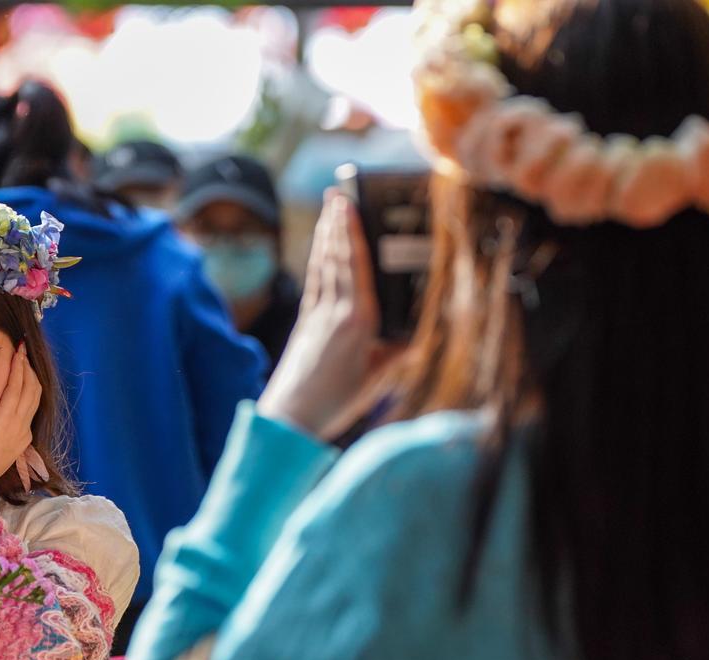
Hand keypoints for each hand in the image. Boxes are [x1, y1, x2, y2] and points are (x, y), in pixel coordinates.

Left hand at [0, 344, 40, 505]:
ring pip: (29, 387)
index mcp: (21, 438)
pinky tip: (16, 356)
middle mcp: (24, 429)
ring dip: (26, 366)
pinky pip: (15, 388)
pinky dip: (17, 370)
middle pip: (35, 393)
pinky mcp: (5, 418)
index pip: (30, 406)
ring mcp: (17, 423)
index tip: (24, 371)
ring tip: (21, 350)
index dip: (30, 386)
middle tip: (25, 354)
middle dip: (31, 372)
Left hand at [258, 191, 380, 439]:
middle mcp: (335, 312)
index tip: (350, 202)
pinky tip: (320, 248)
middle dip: (337, 223)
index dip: (352, 232)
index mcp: (358, 321)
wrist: (291, 418)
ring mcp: (316, 316)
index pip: (356, 265)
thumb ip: (398, 352)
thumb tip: (417, 332)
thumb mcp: (379, 378)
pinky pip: (314, 282)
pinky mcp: (305, 324)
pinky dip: (318, 260)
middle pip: (337, 257)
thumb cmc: (338, 402)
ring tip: (328, 209)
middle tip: (337, 191)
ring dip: (326, 235)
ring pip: (323, 266)